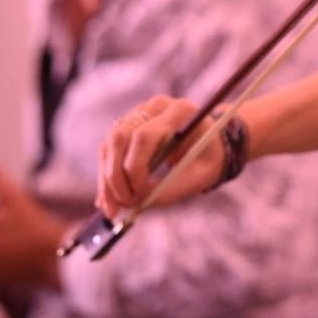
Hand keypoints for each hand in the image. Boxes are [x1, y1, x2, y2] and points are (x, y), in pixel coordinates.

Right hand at [96, 96, 223, 216]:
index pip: (144, 136)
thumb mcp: (199, 176)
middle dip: (115, 175)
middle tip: (121, 206)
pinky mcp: (128, 126)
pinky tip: (109, 201)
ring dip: (107, 179)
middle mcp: (155, 107)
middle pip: (120, 137)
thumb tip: (138, 203)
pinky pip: (108, 151)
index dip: (136, 167)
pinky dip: (106, 177)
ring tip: (112, 209)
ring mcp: (139, 113)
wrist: (210, 146)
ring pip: (110, 144)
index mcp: (180, 111)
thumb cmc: (208, 160)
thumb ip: (172, 189)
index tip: (140, 193)